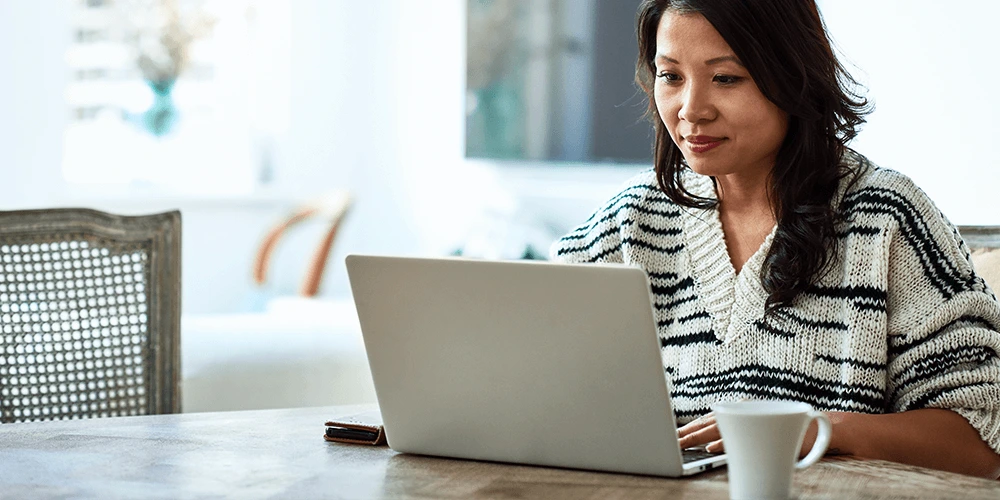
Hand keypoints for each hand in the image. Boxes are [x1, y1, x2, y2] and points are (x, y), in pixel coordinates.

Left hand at [678, 411, 838, 456]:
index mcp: (744, 410)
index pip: (711, 419)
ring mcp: (760, 421)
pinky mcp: (771, 434)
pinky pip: (745, 440)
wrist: (829, 429)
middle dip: (689, 434)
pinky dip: (726, 444)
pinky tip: (711, 449)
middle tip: (672, 442)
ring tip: (682, 445)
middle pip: (712, 423)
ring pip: (723, 430)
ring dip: (699, 438)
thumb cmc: (791, 434)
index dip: (691, 428)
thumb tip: (708, 445)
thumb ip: (737, 436)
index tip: (675, 437)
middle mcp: (750, 410)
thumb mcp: (760, 433)